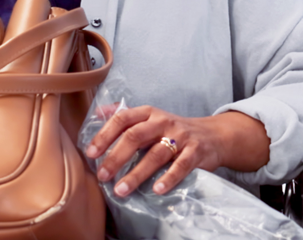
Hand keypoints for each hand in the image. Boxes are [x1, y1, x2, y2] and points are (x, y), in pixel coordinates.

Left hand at [84, 105, 268, 197]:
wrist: (211, 135)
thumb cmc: (172, 129)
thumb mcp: (150, 117)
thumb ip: (124, 115)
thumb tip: (97, 113)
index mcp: (148, 112)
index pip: (122, 119)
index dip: (105, 135)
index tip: (90, 153)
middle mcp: (162, 121)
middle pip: (135, 136)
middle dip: (116, 157)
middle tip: (102, 176)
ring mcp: (180, 136)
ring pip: (155, 154)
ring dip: (136, 174)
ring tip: (121, 190)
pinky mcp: (195, 152)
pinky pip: (181, 165)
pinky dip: (168, 178)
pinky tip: (156, 190)